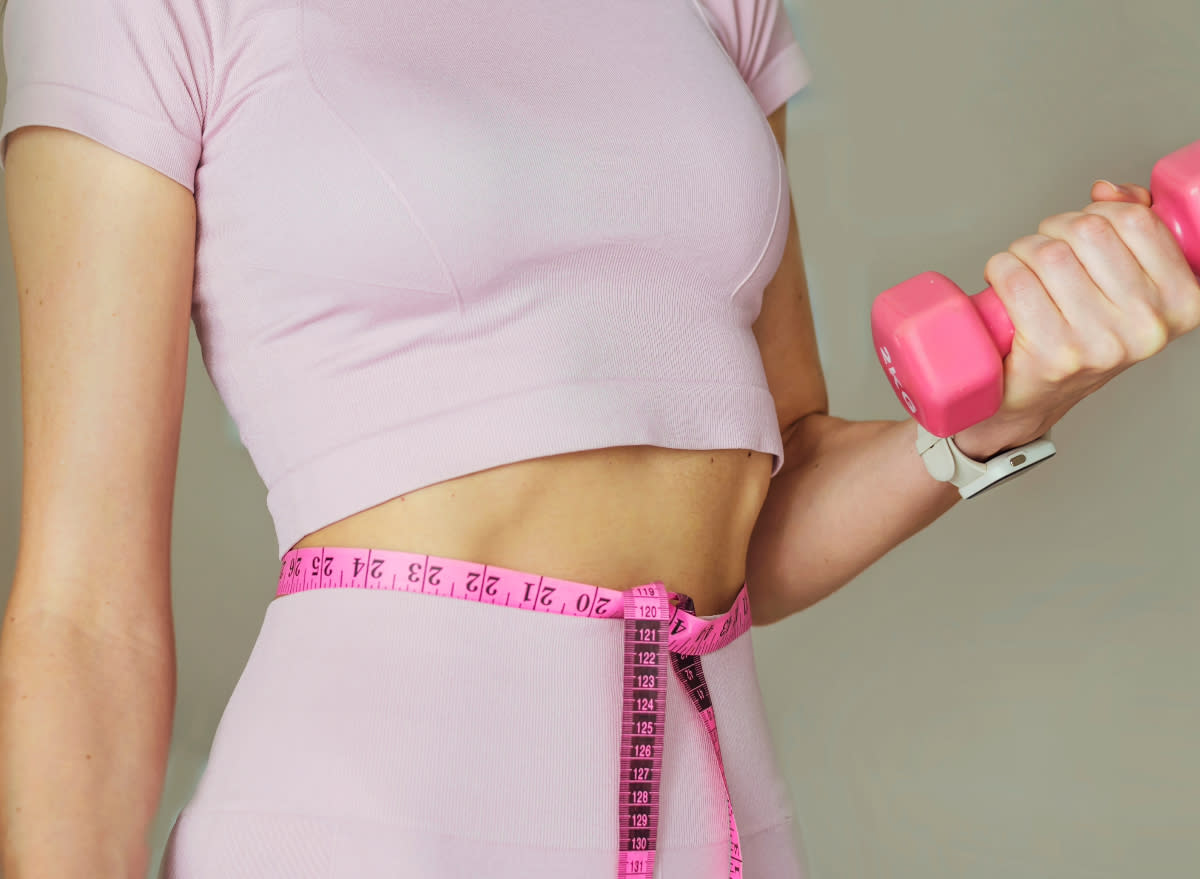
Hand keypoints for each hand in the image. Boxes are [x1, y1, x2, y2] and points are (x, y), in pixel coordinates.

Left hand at [952, 179, 1199, 459]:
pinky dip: (999, 270)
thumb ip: (1132, 231)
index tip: (1082, 232)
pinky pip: (1016, 280)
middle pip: (1086, 230)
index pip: (1135, 219)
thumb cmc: (1079, 337)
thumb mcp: (1124, 286)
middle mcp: (1148, 325)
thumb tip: (1108, 190)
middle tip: (1042, 254)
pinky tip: (1002, 283)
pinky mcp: (1054, 354)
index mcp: (1182, 301)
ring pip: (1047, 252)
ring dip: (1022, 251)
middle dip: (1053, 230)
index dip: (1097, 211)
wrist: (1031, 400)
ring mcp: (1101, 342)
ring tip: (1022, 271)